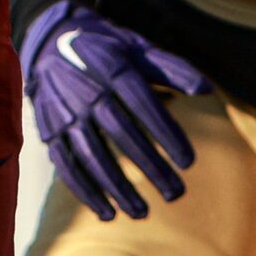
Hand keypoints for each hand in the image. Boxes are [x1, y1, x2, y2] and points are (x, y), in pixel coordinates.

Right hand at [22, 0, 207, 220]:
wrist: (49, 43)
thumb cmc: (105, 49)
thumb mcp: (138, 48)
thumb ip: (172, 68)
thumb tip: (206, 90)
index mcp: (114, 71)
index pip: (145, 108)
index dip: (167, 135)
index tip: (189, 162)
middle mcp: (88, 94)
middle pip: (121, 136)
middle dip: (148, 167)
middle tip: (175, 194)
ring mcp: (65, 115)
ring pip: (91, 156)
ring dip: (116, 187)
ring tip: (141, 212)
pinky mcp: (50, 132)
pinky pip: (66, 166)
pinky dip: (84, 191)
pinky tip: (105, 211)